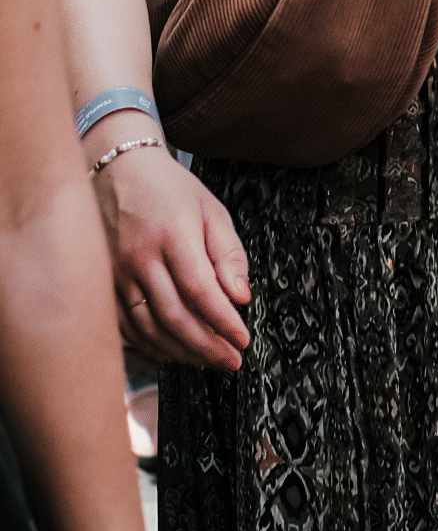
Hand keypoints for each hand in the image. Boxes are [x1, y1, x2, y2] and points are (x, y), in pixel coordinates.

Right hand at [94, 136, 249, 372]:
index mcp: (173, 234)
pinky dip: (149, 345)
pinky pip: (125, 325)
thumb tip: (241, 296)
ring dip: (180, 351)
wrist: (118, 168)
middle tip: (230, 361)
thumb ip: (229, 253)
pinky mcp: (103, 282)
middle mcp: (140, 256)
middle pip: (174, 315)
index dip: (223, 321)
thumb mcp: (211, 209)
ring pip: (147, 326)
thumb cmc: (168, 188)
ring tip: (206, 362)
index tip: (242, 340)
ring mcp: (117, 272)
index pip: (201, 291)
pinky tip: (171, 352)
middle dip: (206, 345)